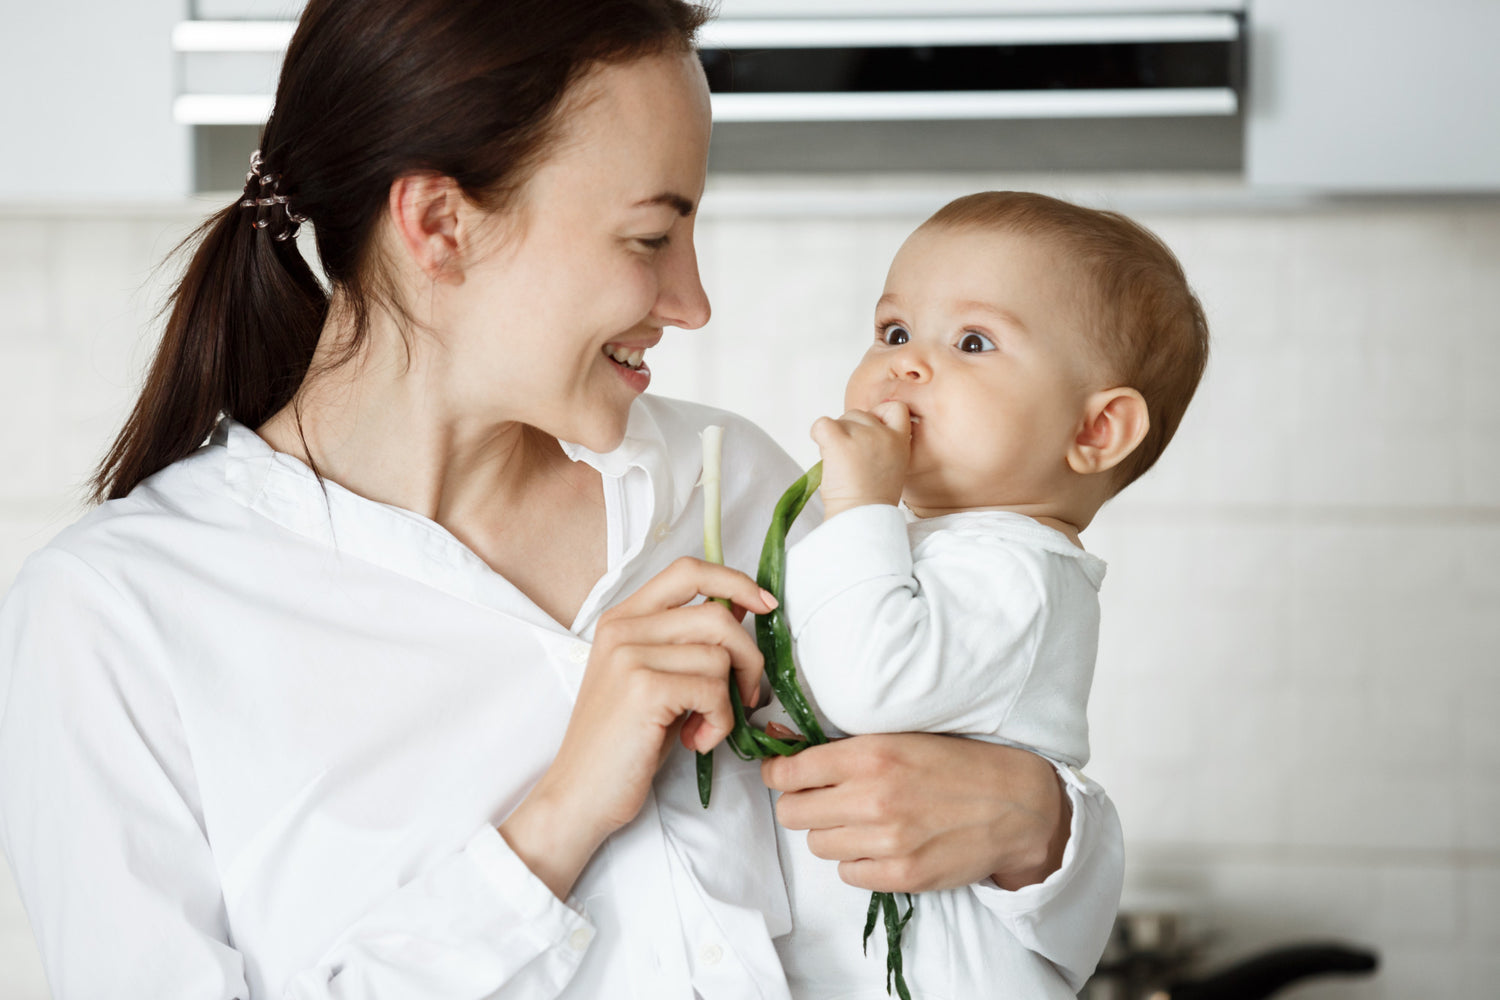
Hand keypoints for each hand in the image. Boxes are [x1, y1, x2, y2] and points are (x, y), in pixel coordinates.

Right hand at [500, 557, 775, 897]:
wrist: (579, 794)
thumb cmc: (623, 743)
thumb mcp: (656, 680)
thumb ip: (688, 642)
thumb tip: (741, 606)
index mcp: (623, 618)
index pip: (688, 571)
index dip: (735, 581)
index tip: (766, 605)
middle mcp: (623, 628)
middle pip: (717, 615)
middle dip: (749, 658)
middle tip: (745, 697)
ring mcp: (630, 656)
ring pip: (720, 655)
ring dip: (730, 700)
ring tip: (705, 727)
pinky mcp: (643, 688)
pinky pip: (713, 689)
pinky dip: (719, 722)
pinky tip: (695, 741)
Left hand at [762, 733, 1069, 892]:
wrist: (1014, 805)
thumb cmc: (956, 765)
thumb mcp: (901, 737)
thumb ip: (849, 749)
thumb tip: (791, 756)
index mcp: (870, 754)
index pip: (790, 771)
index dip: (778, 775)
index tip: (780, 777)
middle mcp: (873, 797)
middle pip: (792, 813)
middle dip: (799, 806)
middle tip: (820, 801)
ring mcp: (887, 840)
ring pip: (818, 845)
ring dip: (831, 834)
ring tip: (860, 822)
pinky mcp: (901, 874)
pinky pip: (848, 874)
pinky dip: (857, 862)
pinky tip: (880, 846)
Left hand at [810, 402, 910, 519]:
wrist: (862, 518)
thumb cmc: (872, 501)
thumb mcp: (892, 468)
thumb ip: (883, 446)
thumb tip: (859, 434)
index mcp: (900, 442)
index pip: (897, 408)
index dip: (880, 415)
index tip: (870, 432)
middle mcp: (883, 434)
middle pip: (860, 414)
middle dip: (850, 431)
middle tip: (850, 460)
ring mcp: (862, 436)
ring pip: (841, 420)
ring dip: (835, 437)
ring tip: (840, 464)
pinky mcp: (839, 441)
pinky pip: (822, 424)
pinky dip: (817, 434)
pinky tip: (824, 453)